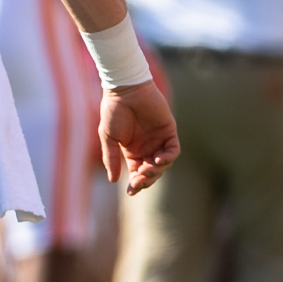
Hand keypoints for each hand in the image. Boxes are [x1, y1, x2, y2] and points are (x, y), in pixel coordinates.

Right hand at [98, 78, 178, 195]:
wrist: (125, 90)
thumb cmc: (113, 111)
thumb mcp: (108, 137)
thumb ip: (111, 157)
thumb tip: (113, 180)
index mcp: (132, 151)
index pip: (137, 173)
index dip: (136, 184)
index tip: (130, 191)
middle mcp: (147, 147)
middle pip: (152, 172)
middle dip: (146, 180)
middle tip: (139, 180)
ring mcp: (159, 140)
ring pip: (164, 164)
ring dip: (157, 171)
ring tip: (147, 168)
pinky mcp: (169, 131)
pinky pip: (174, 150)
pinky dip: (168, 158)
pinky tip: (157, 160)